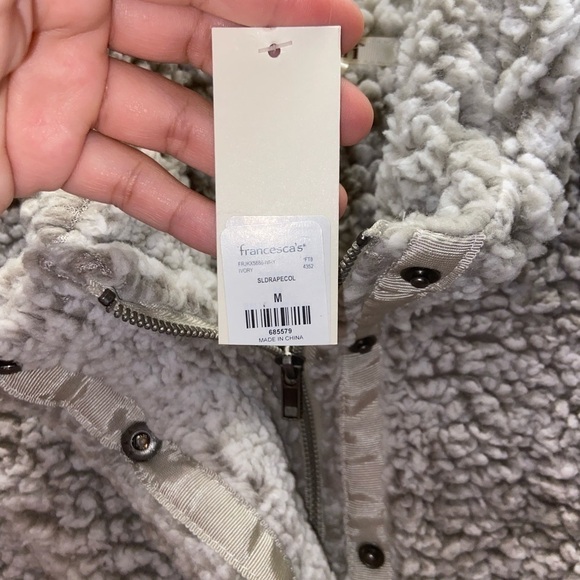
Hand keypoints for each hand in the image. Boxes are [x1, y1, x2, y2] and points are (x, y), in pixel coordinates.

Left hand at [1, 0, 372, 254]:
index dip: (278, 3)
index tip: (338, 28)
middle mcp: (75, 10)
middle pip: (201, 48)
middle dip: (276, 87)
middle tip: (335, 119)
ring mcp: (64, 86)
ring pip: (174, 126)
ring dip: (240, 163)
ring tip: (294, 193)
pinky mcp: (49, 148)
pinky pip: (129, 180)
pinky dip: (179, 210)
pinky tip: (226, 232)